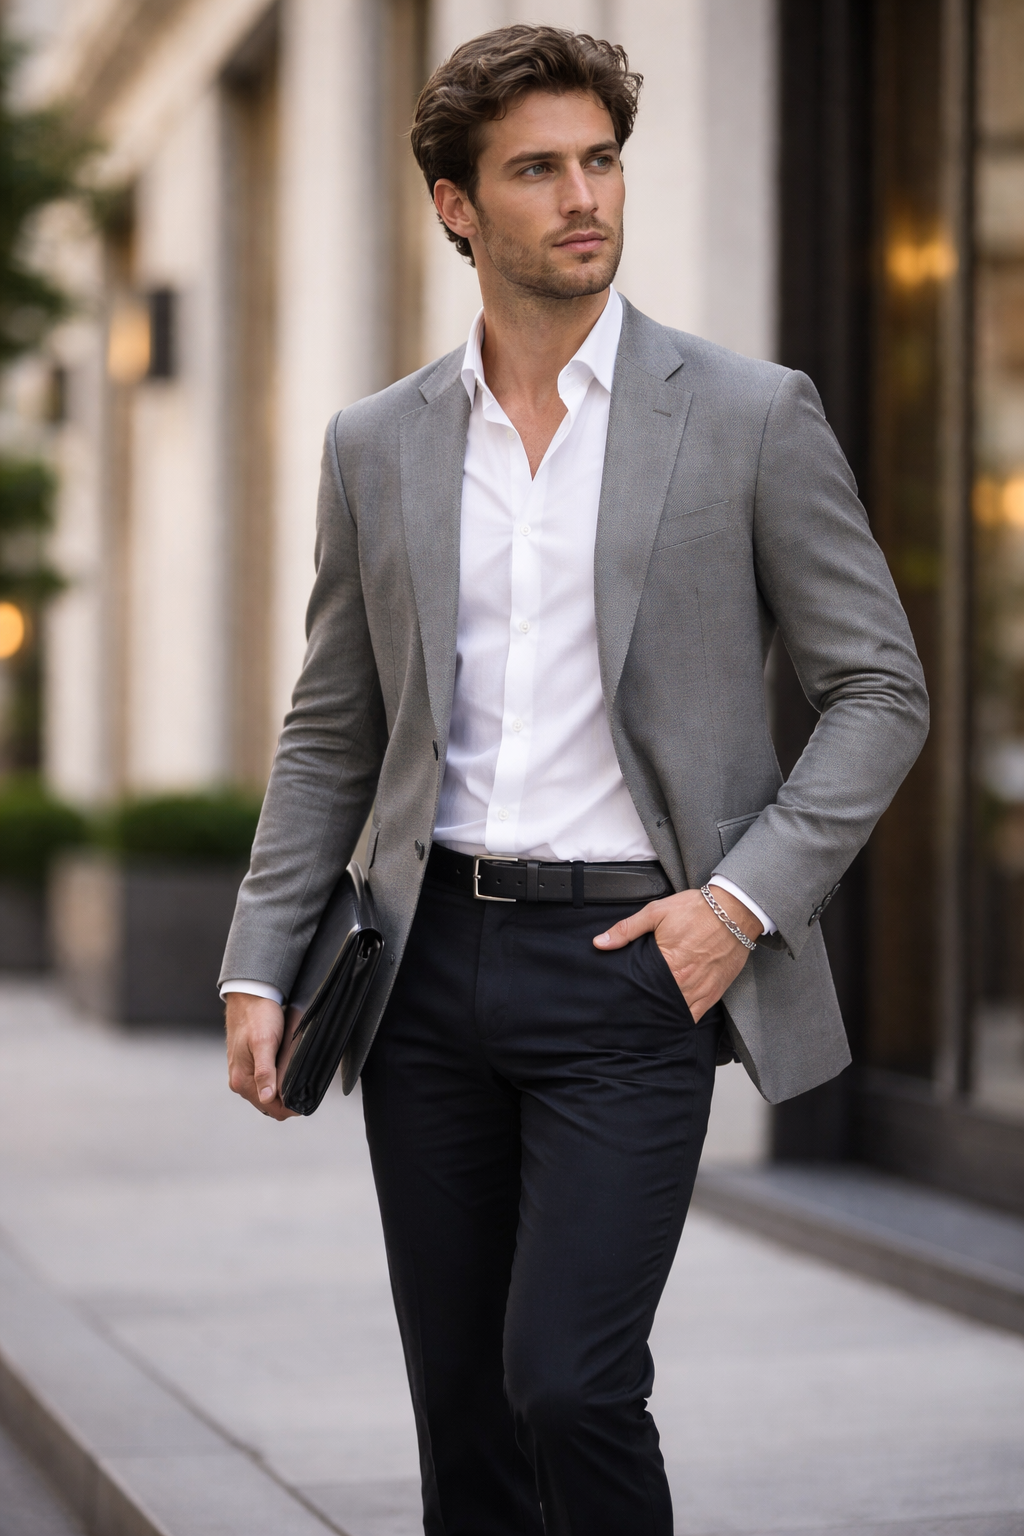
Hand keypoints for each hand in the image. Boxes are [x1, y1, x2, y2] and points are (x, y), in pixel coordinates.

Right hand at [225, 993, 297, 1120]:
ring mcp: (243, 1073)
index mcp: (241, 1080)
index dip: (290, 1108)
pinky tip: (286, 1072)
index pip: (271, 1109)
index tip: (306, 1099)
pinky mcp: (248, 1065)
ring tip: (298, 1079)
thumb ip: (264, 1072)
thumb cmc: (257, 1016)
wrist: (249, 997)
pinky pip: (264, 1082)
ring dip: (282, 1091)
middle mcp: (239, 1081)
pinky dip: (276, 1081)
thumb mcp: (264, 1043)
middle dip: (287, 1100)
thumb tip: (267, 1098)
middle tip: (306, 1087)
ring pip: (267, 1093)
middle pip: (269, 1104)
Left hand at [593, 887, 759, 1020]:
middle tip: (628, 1013)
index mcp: (667, 963)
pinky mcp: (714, 993)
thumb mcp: (656, 912)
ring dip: (661, 1016)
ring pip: (674, 1013)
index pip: (640, 987)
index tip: (618, 998)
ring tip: (645, 1020)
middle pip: (656, 1003)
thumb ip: (627, 929)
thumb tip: (600, 942)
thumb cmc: (696, 909)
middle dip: (643, 1007)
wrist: (735, 911)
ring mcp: (700, 990)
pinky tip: (670, 1021)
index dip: (629, 993)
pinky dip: (682, 1019)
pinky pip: (695, 1016)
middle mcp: (683, 981)